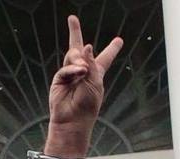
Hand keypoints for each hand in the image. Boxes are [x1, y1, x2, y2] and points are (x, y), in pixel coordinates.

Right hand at [45, 15, 122, 157]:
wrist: (73, 120)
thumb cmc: (87, 106)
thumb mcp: (95, 83)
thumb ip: (91, 64)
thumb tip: (86, 46)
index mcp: (96, 74)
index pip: (105, 58)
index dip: (112, 49)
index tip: (119, 40)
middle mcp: (83, 71)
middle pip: (80, 48)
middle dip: (74, 32)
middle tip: (72, 18)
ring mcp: (70, 74)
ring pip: (72, 56)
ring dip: (78, 59)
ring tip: (83, 69)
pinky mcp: (60, 78)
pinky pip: (66, 68)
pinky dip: (73, 69)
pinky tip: (79, 71)